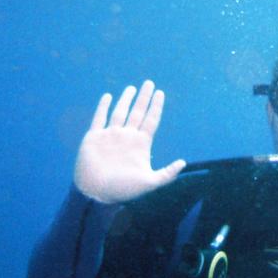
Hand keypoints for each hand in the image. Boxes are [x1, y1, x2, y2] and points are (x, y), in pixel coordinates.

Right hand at [73, 80, 185, 203]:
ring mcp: (110, 136)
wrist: (97, 194)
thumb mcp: (150, 182)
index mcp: (140, 144)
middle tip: (149, 83)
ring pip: (120, 112)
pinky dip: (103, 106)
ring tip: (132, 88)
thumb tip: (183, 163)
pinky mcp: (94, 137)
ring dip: (126, 99)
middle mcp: (126, 137)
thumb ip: (167, 174)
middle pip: (138, 112)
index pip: (151, 120)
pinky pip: (99, 118)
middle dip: (144, 97)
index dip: (156, 107)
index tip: (161, 93)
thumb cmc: (123, 190)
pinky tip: (108, 96)